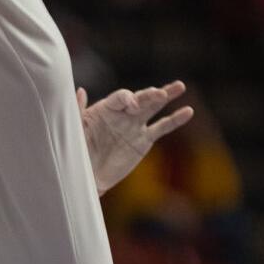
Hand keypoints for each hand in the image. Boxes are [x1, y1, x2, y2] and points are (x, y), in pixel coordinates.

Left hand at [78, 81, 194, 195]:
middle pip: (139, 99)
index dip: (127, 98)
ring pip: (153, 107)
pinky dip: (175, 119)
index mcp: (104, 108)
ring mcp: (135, 125)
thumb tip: (80, 90)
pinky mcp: (144, 140)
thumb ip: (78, 111)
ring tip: (179, 86)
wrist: (87, 177)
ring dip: (166, 96)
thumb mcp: (75, 131)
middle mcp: (122, 113)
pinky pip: (162, 127)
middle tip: (160, 93)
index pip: (119, 98)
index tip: (131, 104)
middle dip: (149, 95)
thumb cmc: (76, 152)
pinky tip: (188, 111)